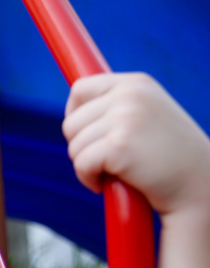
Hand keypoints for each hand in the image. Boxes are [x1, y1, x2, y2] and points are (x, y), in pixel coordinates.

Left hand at [64, 73, 209, 214]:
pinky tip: (108, 183)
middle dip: (82, 147)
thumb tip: (74, 108)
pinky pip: (81, 164)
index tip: (85, 135)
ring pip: (74, 146)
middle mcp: (130, 94)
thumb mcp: (146, 116)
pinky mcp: (119, 145)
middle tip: (107, 160)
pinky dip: (89, 180)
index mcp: (136, 83)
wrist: (198, 183)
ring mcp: (125, 118)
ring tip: (115, 171)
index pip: (80, 89)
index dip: (74, 115)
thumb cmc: (169, 156)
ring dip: (87, 166)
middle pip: (71, 123)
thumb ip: (116, 107)